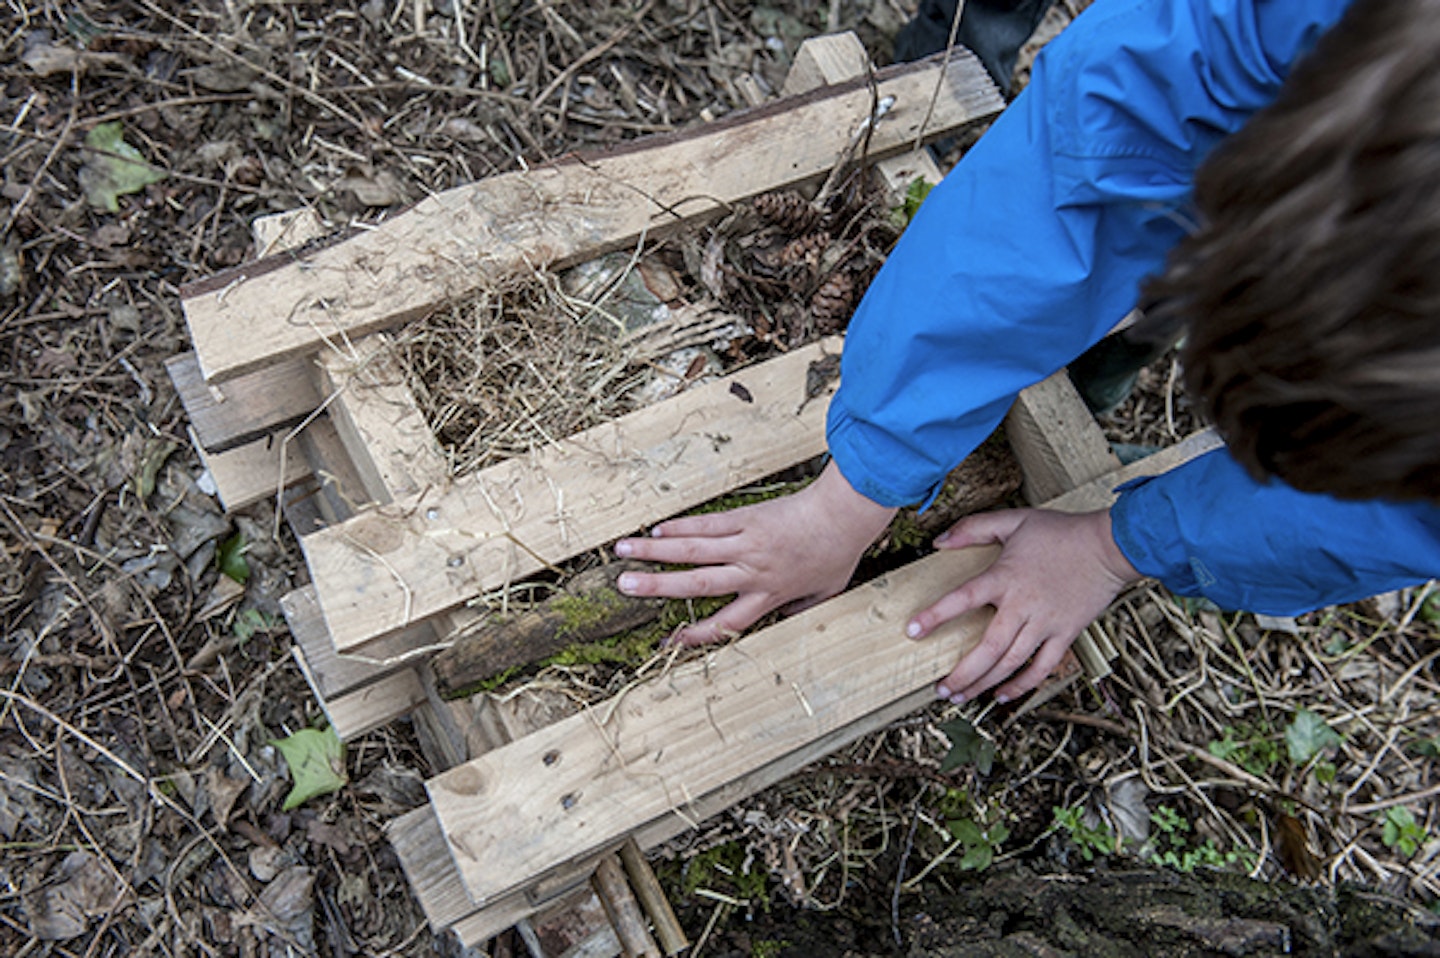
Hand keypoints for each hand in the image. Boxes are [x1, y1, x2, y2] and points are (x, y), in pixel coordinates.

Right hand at [613, 461, 896, 643]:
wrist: (844, 515)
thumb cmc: (838, 553)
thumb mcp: (825, 594)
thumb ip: (801, 608)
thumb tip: (785, 616)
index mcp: (768, 595)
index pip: (725, 622)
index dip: (694, 635)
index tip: (667, 642)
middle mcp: (751, 572)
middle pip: (697, 584)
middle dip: (657, 587)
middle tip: (624, 587)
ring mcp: (745, 543)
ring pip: (693, 550)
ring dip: (655, 551)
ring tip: (624, 550)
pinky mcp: (746, 518)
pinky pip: (707, 524)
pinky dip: (681, 526)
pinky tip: (658, 528)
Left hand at [907, 508, 1140, 703]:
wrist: (1110, 546)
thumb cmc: (1061, 532)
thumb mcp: (1014, 520)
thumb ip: (974, 529)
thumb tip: (939, 541)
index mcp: (1005, 577)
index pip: (963, 598)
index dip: (935, 615)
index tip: (912, 632)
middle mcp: (1023, 605)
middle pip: (988, 648)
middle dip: (962, 673)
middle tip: (941, 688)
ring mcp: (1046, 623)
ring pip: (1012, 663)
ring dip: (985, 683)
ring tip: (963, 696)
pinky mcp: (1066, 633)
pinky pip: (1043, 667)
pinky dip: (1023, 685)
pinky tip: (1004, 694)